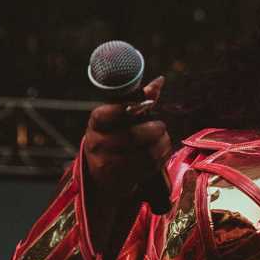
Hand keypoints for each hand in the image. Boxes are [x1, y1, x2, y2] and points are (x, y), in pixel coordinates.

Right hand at [83, 76, 171, 200]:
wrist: (102, 174)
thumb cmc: (115, 137)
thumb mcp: (119, 118)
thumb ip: (139, 99)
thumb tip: (160, 81)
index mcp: (96, 123)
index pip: (108, 113)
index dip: (128, 107)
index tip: (146, 105)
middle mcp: (98, 143)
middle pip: (133, 135)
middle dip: (154, 129)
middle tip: (160, 126)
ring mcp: (108, 163)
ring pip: (146, 152)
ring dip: (162, 143)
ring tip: (162, 138)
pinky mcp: (122, 178)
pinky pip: (150, 166)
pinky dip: (161, 156)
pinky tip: (160, 151)